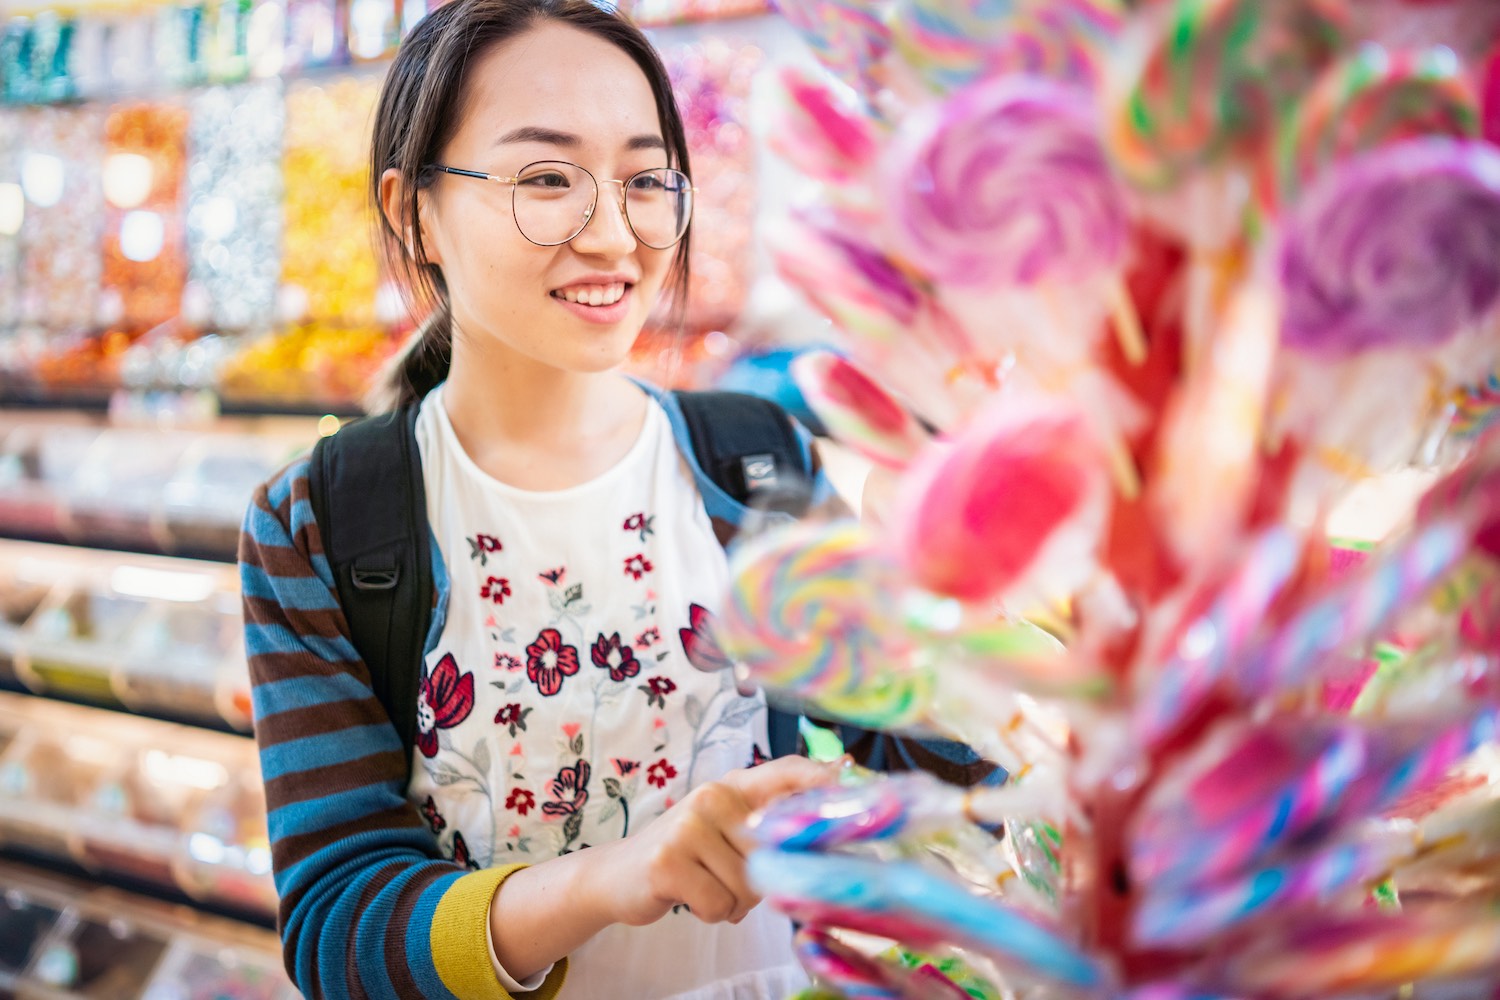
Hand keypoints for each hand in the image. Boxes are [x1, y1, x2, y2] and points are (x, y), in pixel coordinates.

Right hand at [597, 756, 837, 927]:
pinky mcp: (668, 861)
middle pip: (774, 853)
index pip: (784, 772)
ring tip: (705, 886)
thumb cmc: (687, 857)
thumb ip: (767, 828)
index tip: (851, 775)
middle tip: (728, 877)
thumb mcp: (725, 832)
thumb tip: (829, 839)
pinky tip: (690, 897)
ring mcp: (688, 827)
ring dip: (733, 902)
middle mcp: (712, 797)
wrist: (619, 875)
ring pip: (749, 886)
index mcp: (732, 787)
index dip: (820, 777)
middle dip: (762, 881)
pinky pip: (719, 904)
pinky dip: (710, 913)